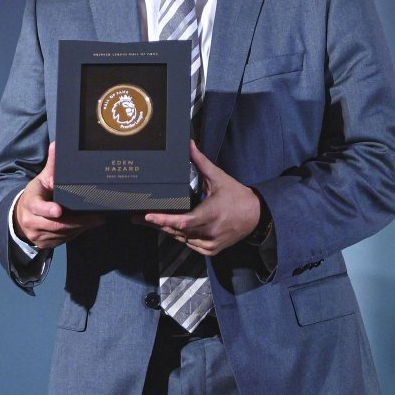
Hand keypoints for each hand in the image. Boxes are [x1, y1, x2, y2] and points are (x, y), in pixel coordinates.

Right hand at [13, 142, 104, 248]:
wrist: (22, 215)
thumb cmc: (37, 194)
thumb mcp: (41, 179)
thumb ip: (51, 164)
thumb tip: (56, 144)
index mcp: (30, 202)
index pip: (38, 207)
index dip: (48, 210)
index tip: (59, 210)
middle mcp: (31, 221)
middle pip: (56, 224)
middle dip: (77, 220)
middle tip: (96, 217)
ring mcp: (37, 234)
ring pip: (62, 233)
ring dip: (80, 227)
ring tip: (96, 219)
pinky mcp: (44, 243)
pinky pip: (63, 240)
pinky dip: (76, 233)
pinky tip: (87, 225)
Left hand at [135, 141, 260, 255]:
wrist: (256, 215)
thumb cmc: (236, 195)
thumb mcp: (219, 177)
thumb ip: (201, 162)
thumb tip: (190, 144)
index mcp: (211, 213)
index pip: (183, 221)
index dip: (164, 220)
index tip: (149, 216)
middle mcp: (210, 231)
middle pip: (177, 231)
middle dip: (157, 224)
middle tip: (138, 218)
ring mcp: (210, 243)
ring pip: (182, 239)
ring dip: (168, 230)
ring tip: (151, 222)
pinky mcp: (212, 250)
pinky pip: (190, 244)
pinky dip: (181, 237)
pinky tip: (172, 229)